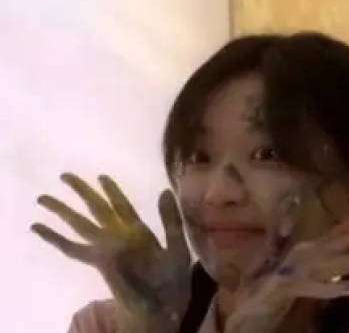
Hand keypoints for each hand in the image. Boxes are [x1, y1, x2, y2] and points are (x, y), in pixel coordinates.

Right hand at [32, 174, 190, 332]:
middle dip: (81, 192)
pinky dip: (56, 238)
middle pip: (97, 209)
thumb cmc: (172, 276)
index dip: (112, 191)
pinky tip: (40, 228)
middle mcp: (119, 236)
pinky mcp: (98, 261)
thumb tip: (165, 190)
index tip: (101, 177)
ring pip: (81, 224)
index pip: (122, 205)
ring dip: (63, 211)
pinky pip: (73, 249)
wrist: (163, 303)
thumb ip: (170, 220)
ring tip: (43, 198)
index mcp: (138, 231)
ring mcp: (107, 248)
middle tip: (65, 175)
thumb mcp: (177, 245)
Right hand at [225, 205, 348, 332]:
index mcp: (312, 247)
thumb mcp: (300, 272)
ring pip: (344, 262)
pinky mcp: (289, 289)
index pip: (346, 229)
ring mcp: (299, 269)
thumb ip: (317, 259)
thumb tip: (332, 246)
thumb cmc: (271, 290)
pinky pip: (321, 289)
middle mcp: (308, 252)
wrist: (241, 309)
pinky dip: (342, 287)